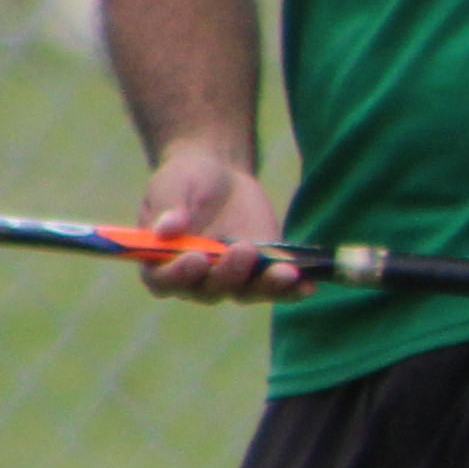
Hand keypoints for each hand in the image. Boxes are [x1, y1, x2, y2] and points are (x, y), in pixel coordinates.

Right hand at [135, 145, 300, 302]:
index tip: (196, 258)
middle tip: (243, 249)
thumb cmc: (186, 180)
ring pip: (245, 292)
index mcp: (161, 262)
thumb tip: (166, 229)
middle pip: (209, 290)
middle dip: (228, 273)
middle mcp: (195, 279)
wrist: (220, 175)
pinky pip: (275, 288)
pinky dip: (291, 289)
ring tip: (286, 272)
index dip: (179, 275)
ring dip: (266, 286)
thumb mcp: (171, 185)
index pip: (164, 281)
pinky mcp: (260, 273)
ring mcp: (231, 278)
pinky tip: (308, 283)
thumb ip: (167, 208)